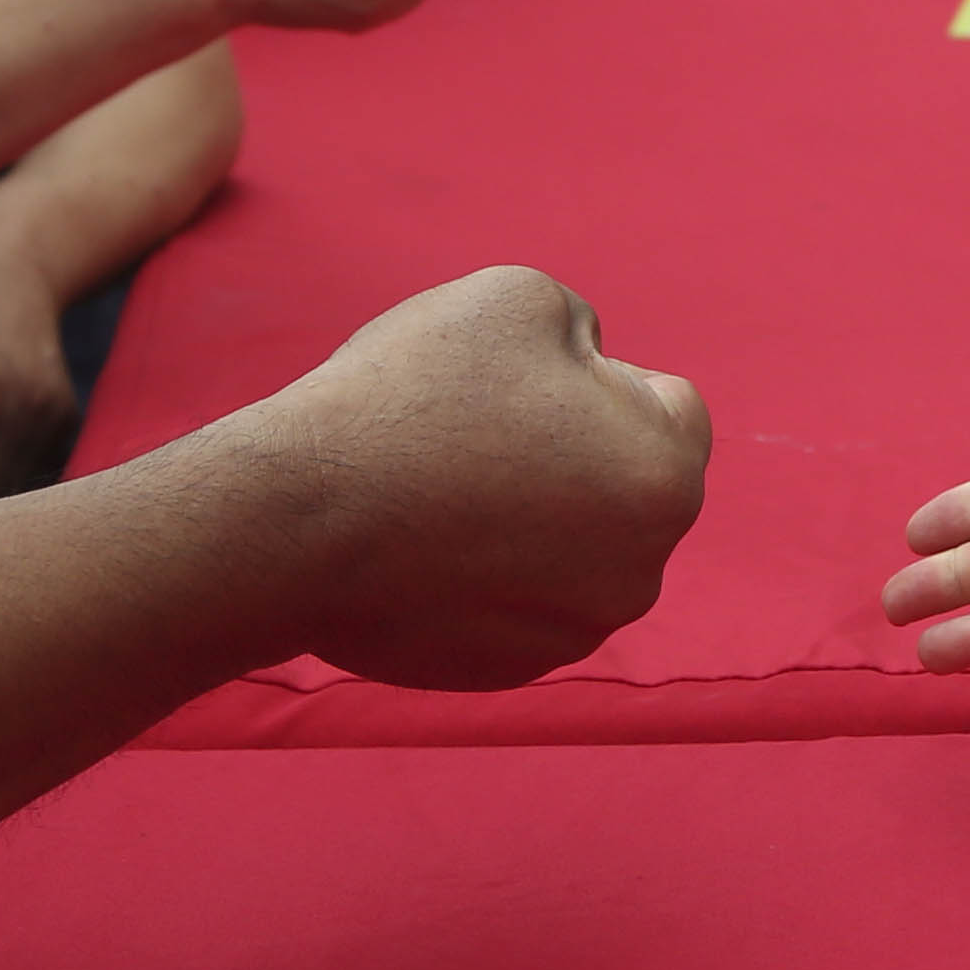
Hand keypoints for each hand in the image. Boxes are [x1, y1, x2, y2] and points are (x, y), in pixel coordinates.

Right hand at [243, 265, 710, 687]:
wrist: (301, 523)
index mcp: (665, 475)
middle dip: (573, 453)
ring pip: (573, 547)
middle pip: (625, 483)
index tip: (516, 383)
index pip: (667, 403)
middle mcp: (641, 570)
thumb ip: (583, 328)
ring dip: (531, 517)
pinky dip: (486, 574)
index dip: (592, 376)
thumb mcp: (519, 298)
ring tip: (442, 488)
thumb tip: (591, 373)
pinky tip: (423, 546)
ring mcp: (575, 631)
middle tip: (476, 432)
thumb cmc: (414, 396)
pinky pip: (518, 601)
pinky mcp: (512, 671)